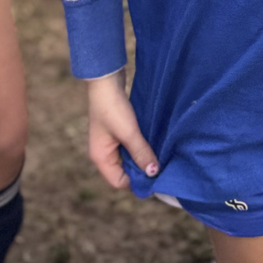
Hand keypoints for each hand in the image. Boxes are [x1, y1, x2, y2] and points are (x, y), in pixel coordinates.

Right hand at [85, 72, 158, 190]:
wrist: (106, 80)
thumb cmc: (113, 107)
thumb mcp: (129, 132)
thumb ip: (141, 153)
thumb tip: (154, 173)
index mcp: (100, 158)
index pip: (119, 182)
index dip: (137, 182)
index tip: (157, 177)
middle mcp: (103, 154)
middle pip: (124, 172)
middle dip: (142, 170)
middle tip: (162, 166)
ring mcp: (109, 143)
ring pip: (129, 159)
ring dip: (142, 157)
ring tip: (159, 155)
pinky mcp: (116, 132)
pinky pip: (129, 147)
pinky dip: (140, 147)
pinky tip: (152, 143)